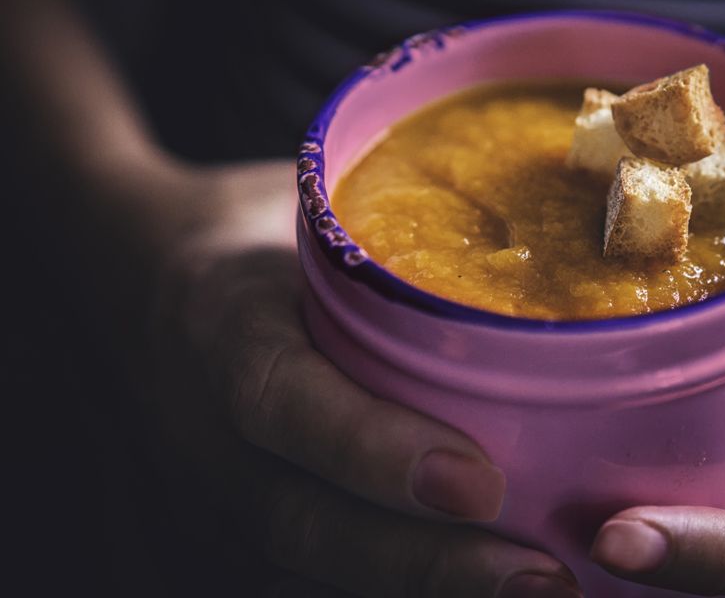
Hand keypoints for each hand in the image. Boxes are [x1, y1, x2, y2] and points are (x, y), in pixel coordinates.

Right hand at [136, 161, 581, 597]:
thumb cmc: (254, 226)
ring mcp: (225, 482)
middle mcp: (210, 426)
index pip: (284, 402)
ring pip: (320, 559)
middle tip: (541, 577)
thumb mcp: (304, 198)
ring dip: (430, 586)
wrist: (141, 271)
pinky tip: (497, 579)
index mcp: (222, 325)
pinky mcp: (254, 510)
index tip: (477, 482)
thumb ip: (399, 212)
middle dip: (425, 563)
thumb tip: (564, 187)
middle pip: (306, 521)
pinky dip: (411, 578)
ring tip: (543, 588)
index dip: (373, 450)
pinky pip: (330, 559)